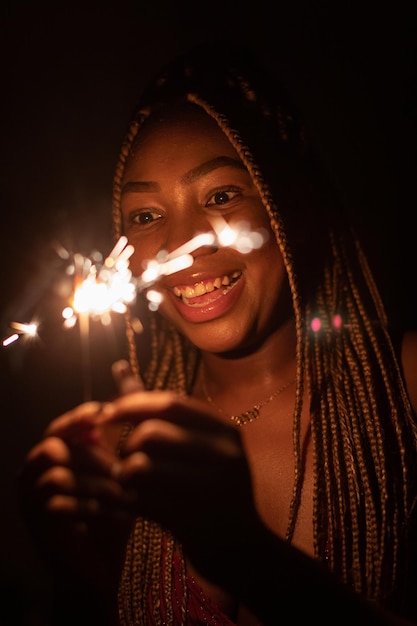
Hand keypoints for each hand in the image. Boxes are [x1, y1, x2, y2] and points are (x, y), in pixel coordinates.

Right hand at [17, 401, 134, 594]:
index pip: (60, 426)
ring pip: (58, 475)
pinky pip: (59, 506)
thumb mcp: (119, 461)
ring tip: (127, 498)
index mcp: (52, 454)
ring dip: (97, 485)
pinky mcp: (35, 526)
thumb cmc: (112, 508)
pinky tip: (120, 517)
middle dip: (93, 457)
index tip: (107, 416)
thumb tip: (125, 368)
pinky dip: (93, 509)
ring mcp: (29, 500)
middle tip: (124, 470)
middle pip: (55, 446)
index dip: (81, 418)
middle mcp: (32, 472)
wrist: (101, 565)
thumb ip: (120, 421)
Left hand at [100, 391, 264, 580]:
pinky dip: (130, 499)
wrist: (243, 548)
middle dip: (126, 445)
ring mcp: (211, 487)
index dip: (131, 404)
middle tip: (126, 459)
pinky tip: (138, 503)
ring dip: (126, 474)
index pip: (169, 403)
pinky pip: (141, 498)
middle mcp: (223, 454)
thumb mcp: (201, 445)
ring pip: (140, 465)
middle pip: (150, 433)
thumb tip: (119, 368)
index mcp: (224, 431)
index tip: (107, 414)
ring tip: (132, 482)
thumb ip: (161, 411)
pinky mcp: (193, 518)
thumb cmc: (213, 488)